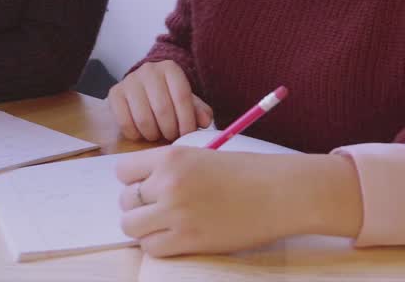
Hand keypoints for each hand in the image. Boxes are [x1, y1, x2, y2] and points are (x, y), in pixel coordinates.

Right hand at [108, 61, 212, 140]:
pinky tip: (142, 133)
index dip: (187, 121)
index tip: (187, 134)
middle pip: (162, 109)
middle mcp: (149, 70)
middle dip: (170, 130)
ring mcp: (129, 81)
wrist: (142, 89)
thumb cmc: (168, 97)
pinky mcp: (114, 94)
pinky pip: (125, 123)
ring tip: (158, 134)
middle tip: (172, 137)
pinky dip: (136, 134)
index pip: (182, 97)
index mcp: (170, 68)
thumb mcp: (185, 100)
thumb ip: (198, 110)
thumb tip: (205, 121)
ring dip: (153, 134)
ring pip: (143, 118)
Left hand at [115, 146, 296, 256]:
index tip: (148, 188)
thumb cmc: (249, 172)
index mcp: (172, 157)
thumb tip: (145, 189)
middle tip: (161, 209)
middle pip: (125, 200)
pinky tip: (178, 238)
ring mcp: (176, 212)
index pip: (123, 170)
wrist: (281, 192)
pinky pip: (151, 248)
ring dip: (145, 228)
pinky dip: (159, 245)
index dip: (134, 181)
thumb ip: (172, 170)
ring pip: (131, 226)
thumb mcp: (204, 157)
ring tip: (167, 225)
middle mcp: (168, 182)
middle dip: (139, 206)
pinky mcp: (188, 240)